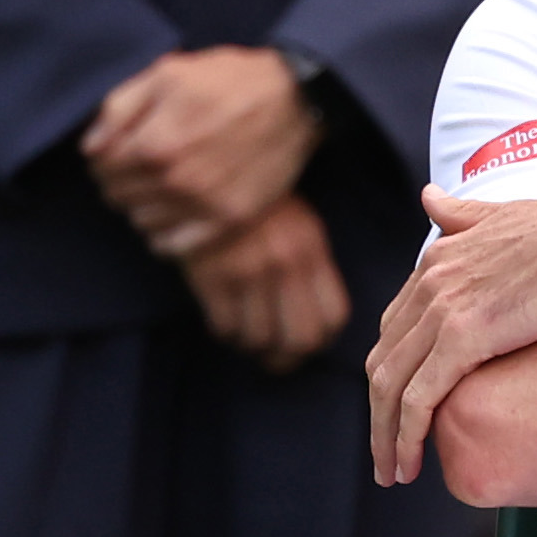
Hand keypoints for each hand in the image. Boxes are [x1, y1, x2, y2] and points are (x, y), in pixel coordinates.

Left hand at [82, 46, 321, 259]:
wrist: (295, 99)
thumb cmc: (229, 80)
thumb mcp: (168, 73)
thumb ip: (119, 108)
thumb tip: (90, 147)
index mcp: (153, 144)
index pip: (99, 166)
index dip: (103, 156)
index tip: (118, 149)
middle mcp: (174, 181)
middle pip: (117, 196)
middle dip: (120, 179)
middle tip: (140, 166)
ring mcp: (203, 206)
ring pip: (141, 222)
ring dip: (142, 205)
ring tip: (160, 185)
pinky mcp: (229, 221)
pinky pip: (174, 246)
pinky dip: (165, 234)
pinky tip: (174, 213)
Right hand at [182, 192, 351, 373]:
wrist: (203, 179)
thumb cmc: (256, 208)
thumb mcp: (299, 226)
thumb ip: (311, 269)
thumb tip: (317, 324)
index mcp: (310, 249)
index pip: (334, 317)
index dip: (321, 340)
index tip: (307, 342)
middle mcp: (285, 263)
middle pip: (301, 340)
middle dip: (288, 357)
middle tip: (274, 355)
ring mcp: (247, 271)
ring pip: (259, 339)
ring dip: (251, 345)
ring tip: (246, 332)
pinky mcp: (211, 276)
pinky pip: (224, 328)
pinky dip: (226, 333)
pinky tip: (225, 318)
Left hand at [370, 182, 536, 481]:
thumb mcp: (501, 215)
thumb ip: (462, 214)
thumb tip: (430, 197)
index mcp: (437, 259)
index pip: (395, 328)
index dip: (393, 371)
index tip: (400, 405)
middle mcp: (428, 283)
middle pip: (383, 361)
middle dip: (378, 412)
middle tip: (387, 449)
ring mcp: (442, 310)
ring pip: (390, 388)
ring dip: (384, 436)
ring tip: (393, 471)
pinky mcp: (463, 338)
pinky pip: (417, 400)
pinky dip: (405, 436)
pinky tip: (409, 463)